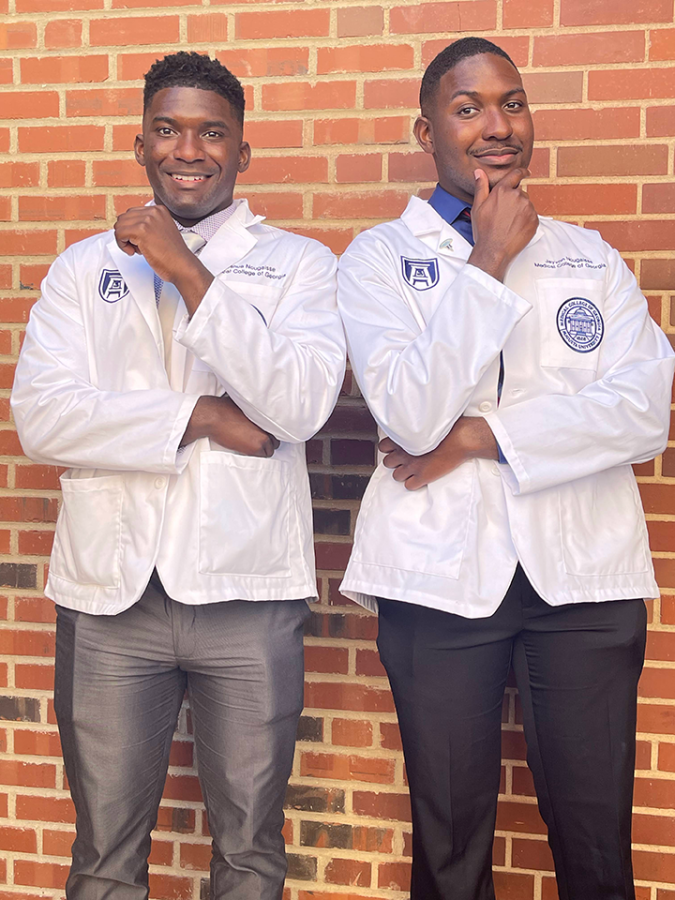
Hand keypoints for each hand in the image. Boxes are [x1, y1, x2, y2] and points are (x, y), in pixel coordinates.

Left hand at [114, 205, 212, 313]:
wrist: (182, 266)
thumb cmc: (173, 255)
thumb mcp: (161, 232)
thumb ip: (148, 225)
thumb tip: (129, 226)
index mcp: (159, 210)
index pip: (132, 213)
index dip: (132, 229)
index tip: (139, 241)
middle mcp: (153, 211)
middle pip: (124, 218)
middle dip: (126, 234)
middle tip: (136, 247)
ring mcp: (147, 220)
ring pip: (119, 225)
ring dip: (124, 240)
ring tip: (136, 249)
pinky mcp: (141, 230)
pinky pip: (119, 234)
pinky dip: (122, 245)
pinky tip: (133, 252)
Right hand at [181, 395, 279, 457]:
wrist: (213, 417)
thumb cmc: (224, 409)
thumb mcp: (244, 406)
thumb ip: (254, 412)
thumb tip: (255, 412)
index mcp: (265, 415)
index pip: (276, 428)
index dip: (268, 433)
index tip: (262, 434)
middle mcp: (267, 426)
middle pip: (275, 440)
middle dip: (268, 442)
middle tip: (256, 441)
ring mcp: (263, 438)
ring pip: (270, 449)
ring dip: (263, 449)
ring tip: (252, 446)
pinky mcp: (255, 448)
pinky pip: (263, 455)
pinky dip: (258, 454)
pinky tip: (249, 449)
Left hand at [380, 416, 497, 489]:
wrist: (462, 439)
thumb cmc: (449, 428)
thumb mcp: (426, 423)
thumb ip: (414, 428)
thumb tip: (413, 427)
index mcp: (403, 438)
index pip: (383, 447)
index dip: (390, 449)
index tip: (396, 449)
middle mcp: (404, 453)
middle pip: (388, 462)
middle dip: (395, 462)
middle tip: (405, 460)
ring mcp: (412, 466)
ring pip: (396, 476)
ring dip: (403, 473)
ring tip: (413, 470)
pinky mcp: (422, 477)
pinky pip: (409, 486)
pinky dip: (414, 483)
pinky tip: (420, 478)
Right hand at [467, 167, 537, 282]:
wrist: (494, 251)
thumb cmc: (484, 231)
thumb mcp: (478, 208)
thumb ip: (481, 187)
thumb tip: (479, 172)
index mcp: (502, 191)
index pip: (516, 174)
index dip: (522, 172)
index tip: (526, 172)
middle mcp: (517, 196)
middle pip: (520, 192)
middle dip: (514, 200)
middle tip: (505, 215)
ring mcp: (527, 208)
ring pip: (526, 204)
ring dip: (520, 211)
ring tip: (509, 224)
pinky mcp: (534, 219)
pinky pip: (532, 216)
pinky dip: (526, 221)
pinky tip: (515, 228)